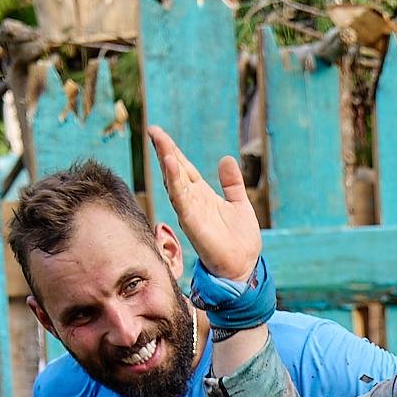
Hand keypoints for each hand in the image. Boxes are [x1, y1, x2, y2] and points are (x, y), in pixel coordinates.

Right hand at [146, 125, 260, 282]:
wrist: (244, 267)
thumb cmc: (240, 241)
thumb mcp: (239, 204)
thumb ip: (232, 183)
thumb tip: (226, 158)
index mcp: (202, 195)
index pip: (184, 168)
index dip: (173, 151)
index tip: (159, 133)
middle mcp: (193, 202)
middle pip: (174, 171)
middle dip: (164, 151)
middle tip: (153, 130)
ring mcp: (190, 212)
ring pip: (174, 182)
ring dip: (167, 162)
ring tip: (160, 141)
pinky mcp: (192, 222)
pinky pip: (181, 198)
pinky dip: (175, 181)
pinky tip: (171, 164)